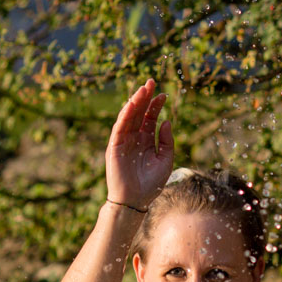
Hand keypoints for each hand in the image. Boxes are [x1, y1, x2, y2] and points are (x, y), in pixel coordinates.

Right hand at [106, 78, 173, 211]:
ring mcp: (124, 141)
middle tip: (151, 82)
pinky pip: (120, 127)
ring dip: (135, 102)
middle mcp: (134, 138)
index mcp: (146, 141)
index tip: (164, 95)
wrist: (135, 199)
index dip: (156, 106)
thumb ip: (167, 141)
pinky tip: (132, 104)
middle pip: (139, 113)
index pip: (150, 118)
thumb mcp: (165, 160)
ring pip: (129, 117)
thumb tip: (167, 122)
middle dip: (145, 97)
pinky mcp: (115, 146)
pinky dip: (125, 115)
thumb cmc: (151, 183)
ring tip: (143, 89)